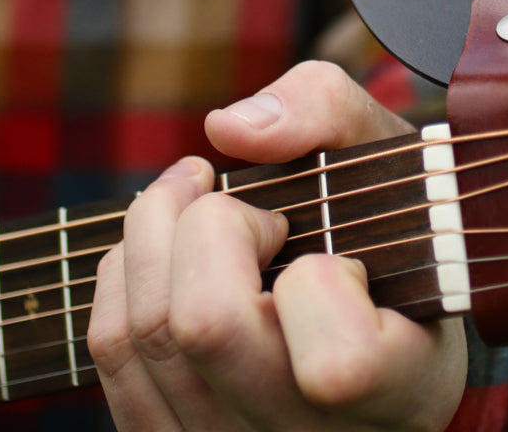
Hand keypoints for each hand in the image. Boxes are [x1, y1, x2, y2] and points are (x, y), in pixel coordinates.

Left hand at [88, 60, 466, 429]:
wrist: (369, 319)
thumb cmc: (385, 228)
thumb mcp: (386, 155)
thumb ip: (325, 114)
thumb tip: (228, 129)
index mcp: (396, 394)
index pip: (334, 364)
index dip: (320, 282)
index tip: (335, 256)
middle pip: (205, 326)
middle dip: (212, 224)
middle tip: (248, 206)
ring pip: (143, 334)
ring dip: (155, 231)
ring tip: (195, 198)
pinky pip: (111, 352)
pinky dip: (125, 273)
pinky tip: (164, 247)